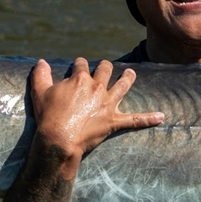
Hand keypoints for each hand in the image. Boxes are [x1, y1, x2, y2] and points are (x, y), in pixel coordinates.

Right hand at [29, 58, 164, 178]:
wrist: (59, 139)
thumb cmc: (48, 116)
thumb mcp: (40, 93)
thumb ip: (40, 75)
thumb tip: (41, 61)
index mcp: (80, 79)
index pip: (82, 64)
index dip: (80, 64)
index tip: (79, 65)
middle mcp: (97, 87)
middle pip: (105, 69)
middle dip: (105, 67)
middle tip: (105, 67)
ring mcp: (107, 103)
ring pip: (123, 85)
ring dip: (128, 78)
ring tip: (132, 73)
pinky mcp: (114, 121)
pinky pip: (135, 120)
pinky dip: (149, 119)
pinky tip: (161, 117)